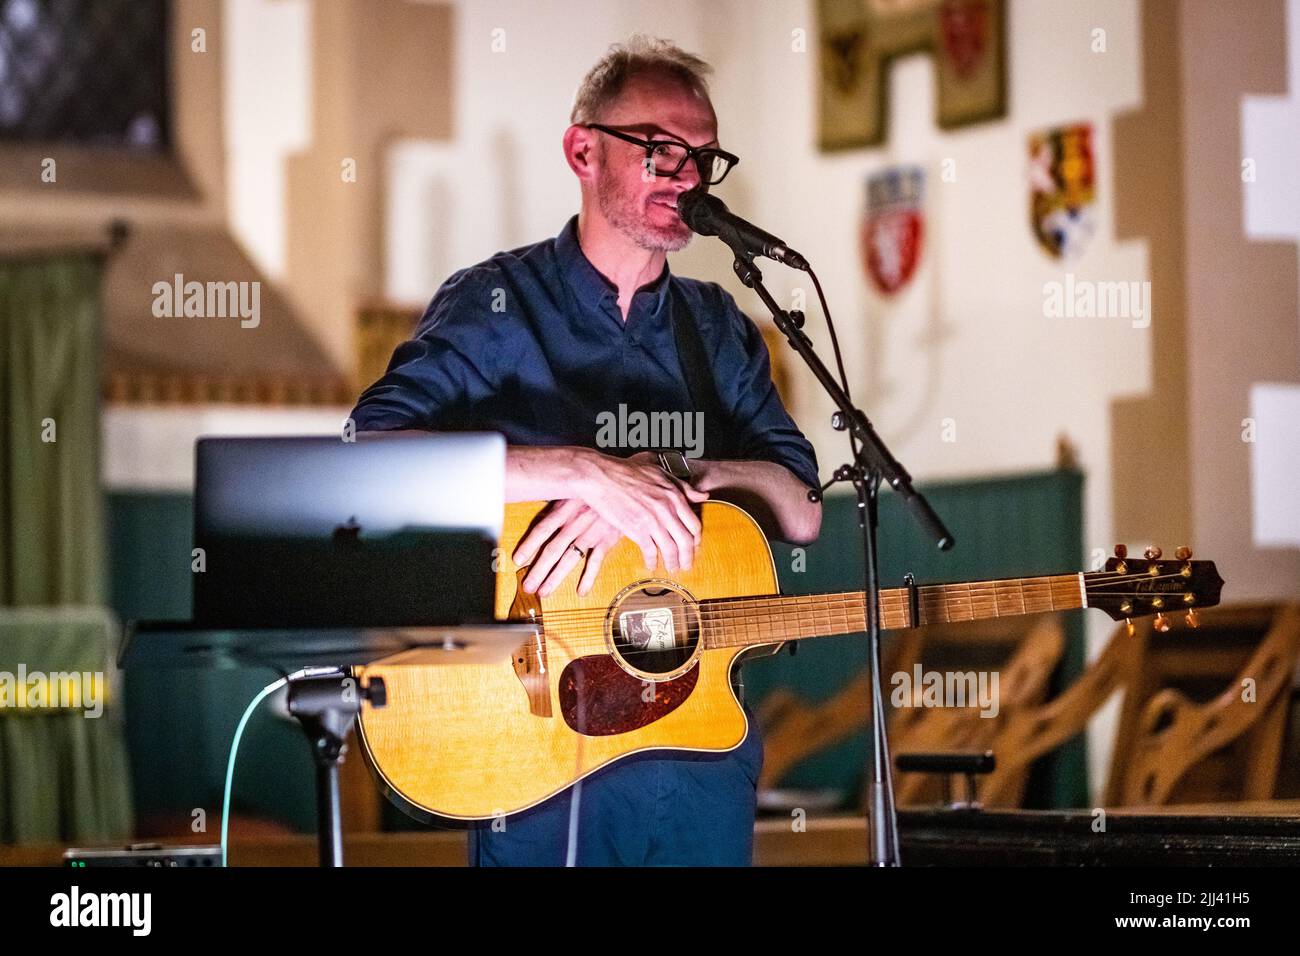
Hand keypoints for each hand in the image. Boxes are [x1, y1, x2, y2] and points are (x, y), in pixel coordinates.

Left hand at [512, 498, 622, 595]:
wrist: (624, 487)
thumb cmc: (595, 489)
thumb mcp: (573, 490)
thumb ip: (558, 506)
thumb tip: (541, 518)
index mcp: (565, 509)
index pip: (542, 529)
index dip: (529, 545)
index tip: (518, 560)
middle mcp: (575, 522)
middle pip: (552, 549)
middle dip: (538, 569)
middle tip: (528, 585)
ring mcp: (591, 532)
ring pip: (569, 558)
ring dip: (555, 577)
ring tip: (544, 591)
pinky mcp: (607, 539)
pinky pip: (596, 561)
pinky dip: (588, 577)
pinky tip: (581, 591)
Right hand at [572, 449, 707, 573]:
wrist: (601, 476)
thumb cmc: (627, 471)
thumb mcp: (660, 472)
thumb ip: (683, 486)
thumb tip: (703, 495)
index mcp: (674, 495)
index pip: (694, 524)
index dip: (696, 540)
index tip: (694, 546)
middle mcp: (666, 509)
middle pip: (685, 541)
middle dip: (688, 557)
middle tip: (687, 565)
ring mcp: (652, 520)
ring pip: (670, 549)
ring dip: (672, 562)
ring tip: (672, 568)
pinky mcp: (636, 529)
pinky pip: (650, 551)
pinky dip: (652, 561)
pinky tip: (651, 565)